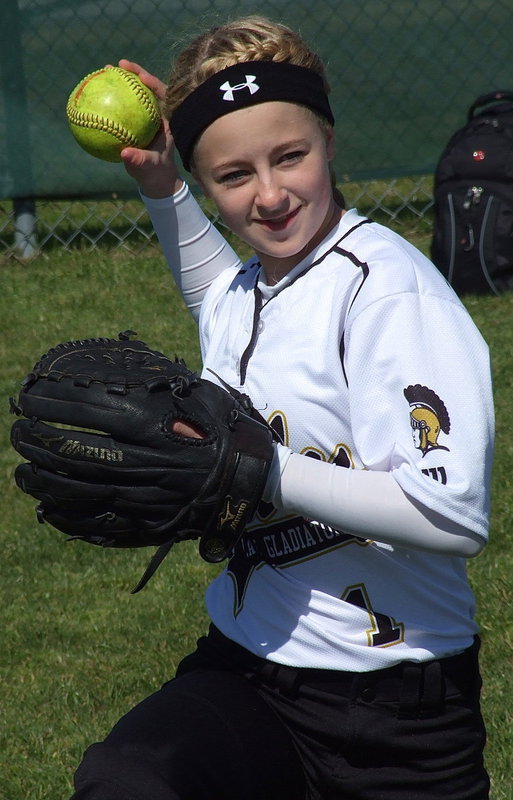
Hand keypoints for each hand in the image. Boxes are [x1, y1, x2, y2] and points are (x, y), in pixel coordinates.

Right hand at [115, 59, 182, 197]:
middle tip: (119, 64)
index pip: (164, 94)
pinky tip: (94, 93)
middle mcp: (157, 113)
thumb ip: (139, 160)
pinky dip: (111, 98)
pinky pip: (122, 105)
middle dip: (134, 72)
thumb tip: (125, 154)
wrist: (154, 177)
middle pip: (147, 87)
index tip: (141, 77)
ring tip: (105, 70)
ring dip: (121, 80)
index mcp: (167, 120)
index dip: (154, 82)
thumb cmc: (155, 171)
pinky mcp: (135, 119)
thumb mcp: (148, 167)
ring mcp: (146, 115)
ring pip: (134, 93)